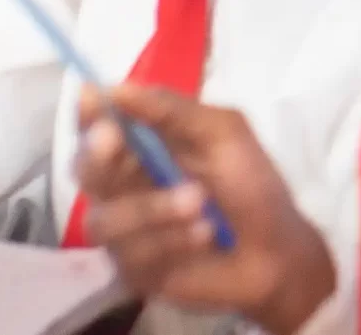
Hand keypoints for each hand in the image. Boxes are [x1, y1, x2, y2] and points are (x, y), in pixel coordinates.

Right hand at [74, 87, 334, 334]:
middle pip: (84, 171)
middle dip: (99, 158)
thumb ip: (175, 111)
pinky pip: (132, 256)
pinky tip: (204, 236)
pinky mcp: (133, 271)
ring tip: (200, 203)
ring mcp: (125, 232)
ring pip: (105, 219)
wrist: (276, 249)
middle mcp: (123, 187)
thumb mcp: (225, 134)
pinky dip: (172, 241)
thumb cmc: (251, 184)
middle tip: (117, 142)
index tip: (91, 99)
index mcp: (144, 148)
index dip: (87, 114)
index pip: (99, 127)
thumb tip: (118, 88)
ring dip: (152, 208)